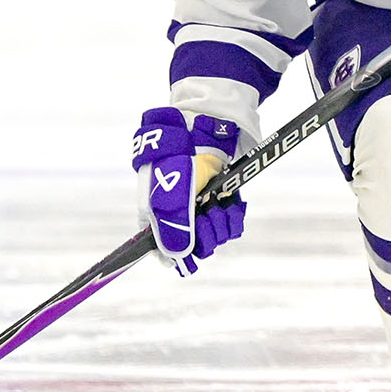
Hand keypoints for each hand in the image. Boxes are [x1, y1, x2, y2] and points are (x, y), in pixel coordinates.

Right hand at [132, 108, 244, 275]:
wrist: (203, 129)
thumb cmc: (178, 160)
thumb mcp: (171, 196)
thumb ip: (173, 229)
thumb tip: (177, 259)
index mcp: (156, 216)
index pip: (163, 250)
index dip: (176, 258)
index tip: (188, 262)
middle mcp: (178, 215)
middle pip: (194, 247)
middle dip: (204, 236)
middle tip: (206, 217)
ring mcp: (200, 208)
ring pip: (215, 237)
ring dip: (220, 225)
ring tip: (218, 207)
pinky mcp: (221, 200)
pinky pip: (231, 223)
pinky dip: (234, 217)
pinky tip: (232, 205)